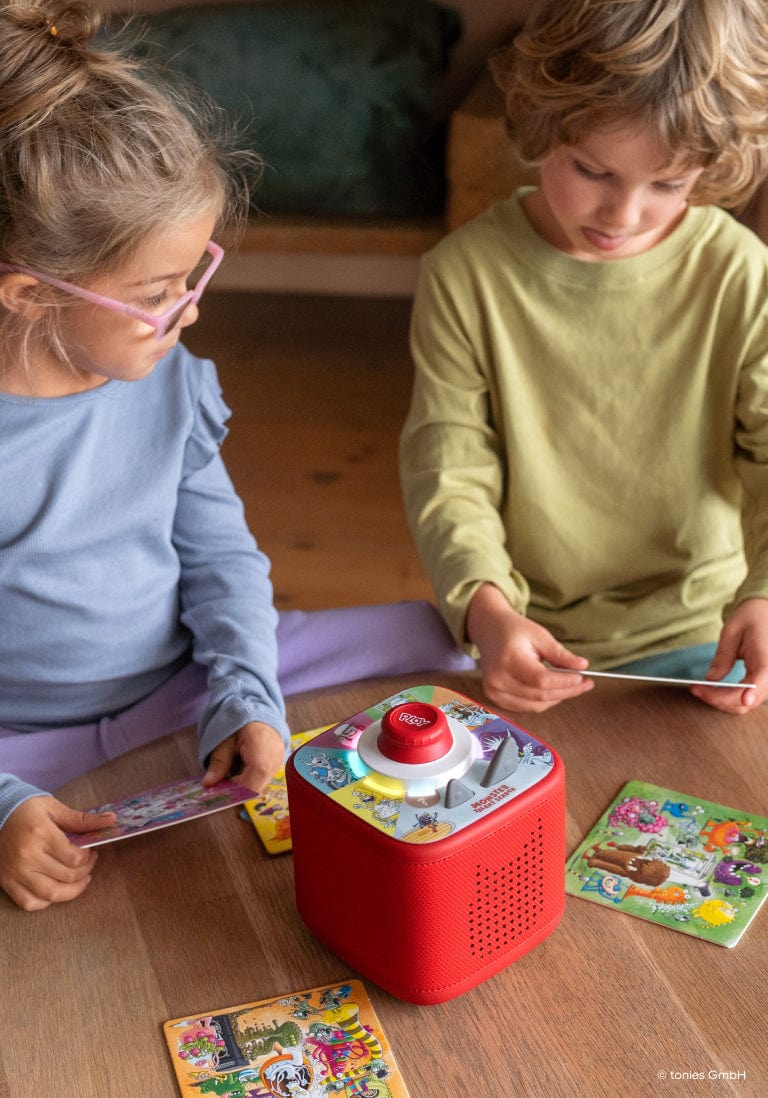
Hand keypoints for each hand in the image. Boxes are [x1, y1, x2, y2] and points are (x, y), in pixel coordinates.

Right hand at [0, 796, 115, 911]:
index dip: (89, 857)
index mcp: (40, 834)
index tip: (91, 851)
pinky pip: (29, 902)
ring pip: (50, 894)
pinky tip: (56, 889)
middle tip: (88, 863)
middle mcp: (27, 856)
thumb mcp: (54, 808)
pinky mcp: (6, 882)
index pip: (74, 857)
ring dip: (71, 891)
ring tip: (81, 880)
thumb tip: (111, 820)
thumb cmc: (27, 810)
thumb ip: (82, 819)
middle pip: (66, 876)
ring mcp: (16, 872)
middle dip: (85, 871)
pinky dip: (46, 902)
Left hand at [203, 721, 285, 791]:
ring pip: (259, 785)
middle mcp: (275, 758)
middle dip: (237, 788)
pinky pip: (263, 779)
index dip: (234, 791)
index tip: (219, 788)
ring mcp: (279, 762)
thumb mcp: (224, 740)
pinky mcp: (278, 764)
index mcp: (261, 748)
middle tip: (223, 778)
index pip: (251, 783)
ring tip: (233, 767)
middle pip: (255, 786)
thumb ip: (218, 762)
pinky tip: (242, 766)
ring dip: (243, 782)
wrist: (257, 712)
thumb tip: (208, 783)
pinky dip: (250, 777)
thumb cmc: (239, 722)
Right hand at [466, 583, 593, 711]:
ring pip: (536, 705)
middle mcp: (498, 680)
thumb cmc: (514, 631)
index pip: (540, 680)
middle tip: (586, 684)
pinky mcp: (496, 698)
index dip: (564, 682)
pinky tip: (554, 690)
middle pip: (540, 695)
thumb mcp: (539, 635)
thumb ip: (560, 654)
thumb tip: (582, 666)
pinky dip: (544, 701)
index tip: (583, 677)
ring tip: (572, 685)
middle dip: (567, 691)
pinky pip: (527, 707)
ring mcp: (495, 691)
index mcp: (508, 660)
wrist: (489, 631)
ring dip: (557, 697)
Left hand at [690, 597, 767, 713]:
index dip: (750, 693)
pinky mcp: (762, 682)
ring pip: (748, 703)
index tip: (741, 700)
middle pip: (750, 698)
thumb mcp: (732, 631)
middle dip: (721, 699)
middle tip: (695, 689)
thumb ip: (723, 657)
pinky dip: (730, 698)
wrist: (764, 613)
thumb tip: (710, 680)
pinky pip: (747, 697)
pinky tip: (713, 691)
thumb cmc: (750, 618)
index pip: (759, 680)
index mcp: (766, 656)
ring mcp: (767, 679)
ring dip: (724, 701)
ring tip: (700, 689)